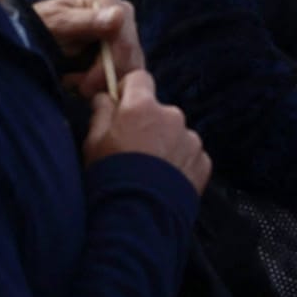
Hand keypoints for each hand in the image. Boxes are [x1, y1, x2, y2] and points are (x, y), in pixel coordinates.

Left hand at [33, 0, 145, 98]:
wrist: (31, 39)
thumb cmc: (38, 27)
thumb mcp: (56, 24)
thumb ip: (86, 21)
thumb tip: (119, 15)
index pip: (124, 40)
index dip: (109, 66)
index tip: (84, 85)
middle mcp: (121, 11)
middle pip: (131, 55)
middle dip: (105, 78)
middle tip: (79, 89)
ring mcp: (123, 31)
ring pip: (132, 68)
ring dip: (105, 83)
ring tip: (77, 86)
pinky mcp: (121, 49)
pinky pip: (126, 73)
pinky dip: (106, 85)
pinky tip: (85, 85)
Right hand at [83, 69, 208, 191]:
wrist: (139, 218)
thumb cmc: (111, 177)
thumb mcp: (93, 142)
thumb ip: (101, 113)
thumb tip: (105, 98)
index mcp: (142, 106)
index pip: (139, 79)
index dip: (129, 90)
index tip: (121, 105)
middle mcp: (171, 115)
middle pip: (159, 110)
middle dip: (148, 123)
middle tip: (135, 149)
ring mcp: (191, 139)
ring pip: (176, 133)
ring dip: (166, 144)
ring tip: (152, 171)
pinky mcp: (203, 162)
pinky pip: (190, 155)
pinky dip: (180, 164)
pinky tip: (166, 182)